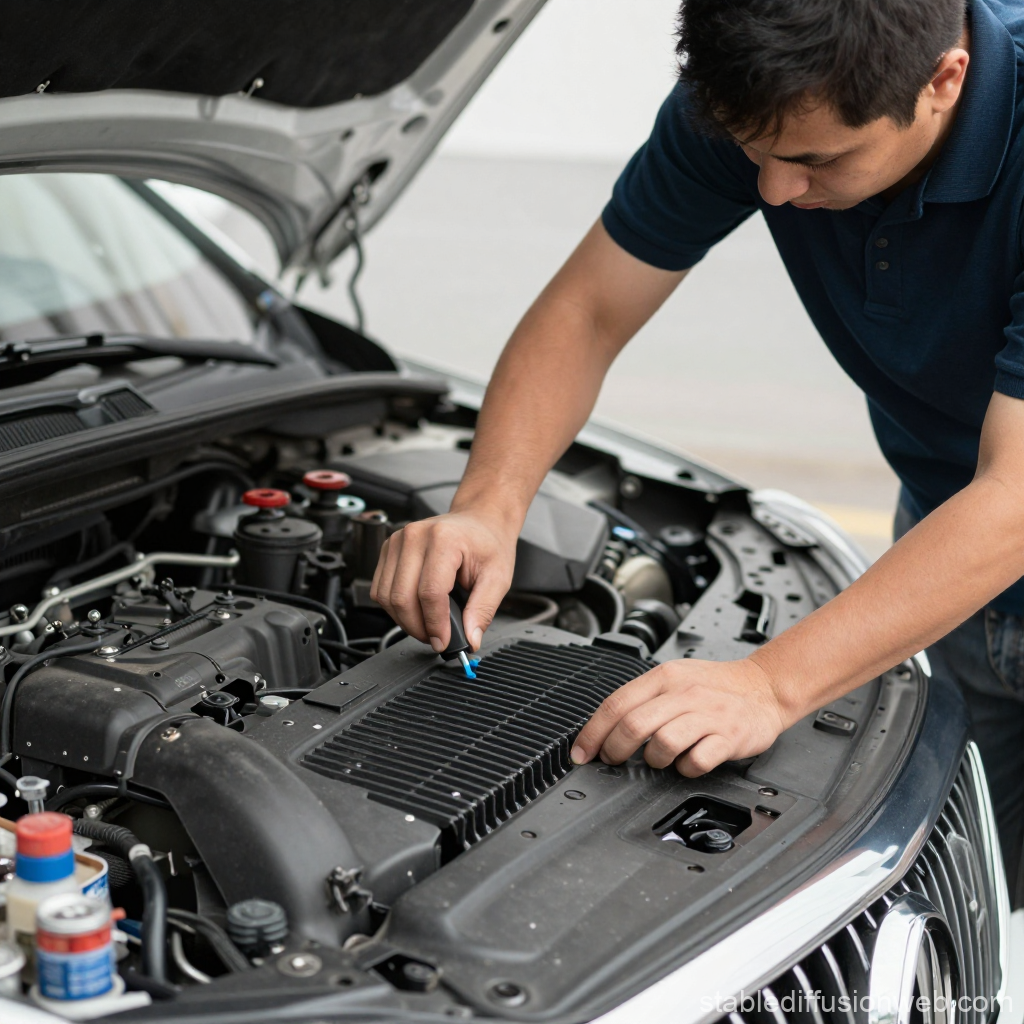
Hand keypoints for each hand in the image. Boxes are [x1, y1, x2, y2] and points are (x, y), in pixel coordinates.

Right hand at [370, 508, 517, 652]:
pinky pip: (380, 589)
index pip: (430, 592)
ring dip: (404, 621)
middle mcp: (415, 536)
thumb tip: (469, 639)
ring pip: (386, 597)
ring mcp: (397, 541)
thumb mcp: (498, 578)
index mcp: (444, 539)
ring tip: (427, 625)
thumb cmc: (487, 544)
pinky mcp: (388, 549)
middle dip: (418, 627)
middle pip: (402, 597)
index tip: (444, 641)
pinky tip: (415, 610)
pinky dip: (394, 608)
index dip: (435, 624)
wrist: (479, 521)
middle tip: (437, 638)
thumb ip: (483, 610)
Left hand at [570, 657, 789, 776]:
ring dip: (653, 760)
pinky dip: (686, 768)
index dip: (593, 732)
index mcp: (664, 677)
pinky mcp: (729, 736)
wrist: (764, 687)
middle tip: (613, 761)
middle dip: (615, 750)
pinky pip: (697, 760)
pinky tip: (687, 762)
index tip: (582, 753)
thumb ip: (644, 698)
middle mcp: (684, 693)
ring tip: (659, 759)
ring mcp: (707, 715)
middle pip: (633, 725)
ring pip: (662, 743)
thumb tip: (605, 728)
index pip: (617, 704)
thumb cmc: (715, 686)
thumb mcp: (675, 678)